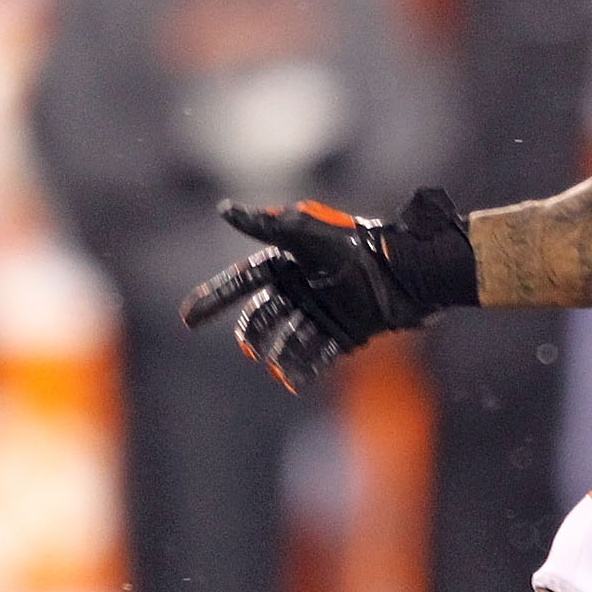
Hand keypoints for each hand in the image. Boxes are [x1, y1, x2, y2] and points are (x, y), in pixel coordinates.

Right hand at [182, 191, 474, 391]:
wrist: (404, 273)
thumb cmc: (356, 246)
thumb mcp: (307, 233)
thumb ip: (266, 224)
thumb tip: (223, 210)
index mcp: (288, 262)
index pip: (242, 281)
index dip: (214, 298)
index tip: (187, 319)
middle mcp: (300, 289)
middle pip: (262, 317)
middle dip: (254, 334)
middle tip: (253, 348)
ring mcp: (321, 313)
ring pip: (286, 340)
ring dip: (280, 354)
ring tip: (278, 365)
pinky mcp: (343, 335)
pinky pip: (316, 356)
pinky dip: (303, 369)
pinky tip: (295, 382)